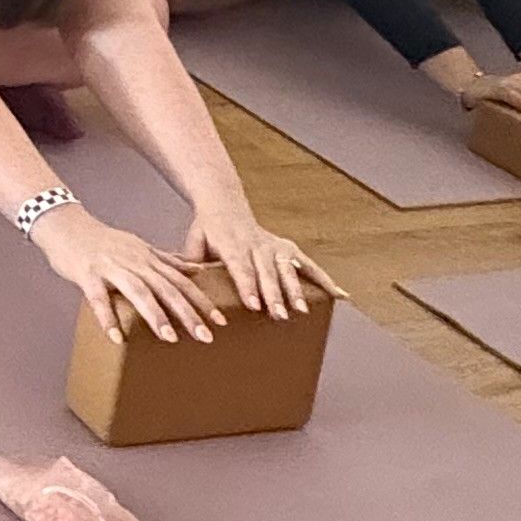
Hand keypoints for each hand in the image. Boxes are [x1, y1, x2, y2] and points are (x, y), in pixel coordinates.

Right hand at [31, 206, 218, 343]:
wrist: (67, 226)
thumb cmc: (103, 241)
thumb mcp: (140, 248)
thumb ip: (168, 260)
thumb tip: (198, 269)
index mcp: (149, 259)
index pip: (181, 282)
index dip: (202, 301)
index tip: (221, 320)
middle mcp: (135, 263)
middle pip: (167, 289)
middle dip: (187, 313)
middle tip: (206, 336)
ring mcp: (111, 268)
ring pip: (139, 292)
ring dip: (155, 315)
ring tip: (170, 338)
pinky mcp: (88, 275)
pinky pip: (98, 299)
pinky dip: (107, 319)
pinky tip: (116, 338)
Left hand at [181, 212, 341, 322]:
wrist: (224, 204)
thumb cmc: (205, 230)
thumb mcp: (193, 242)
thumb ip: (188, 262)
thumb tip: (181, 282)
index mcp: (231, 245)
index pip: (241, 268)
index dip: (248, 286)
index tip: (254, 305)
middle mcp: (256, 245)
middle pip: (266, 272)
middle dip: (274, 294)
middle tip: (280, 315)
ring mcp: (274, 246)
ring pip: (288, 269)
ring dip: (296, 290)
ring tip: (302, 311)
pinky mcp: (287, 248)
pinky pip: (308, 264)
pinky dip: (324, 279)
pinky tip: (339, 295)